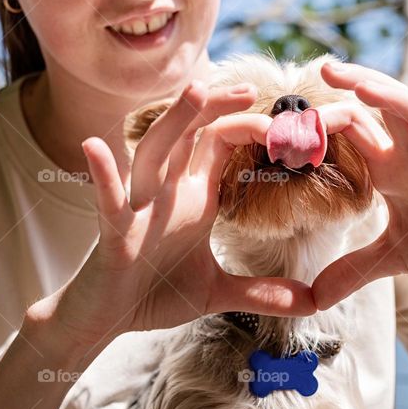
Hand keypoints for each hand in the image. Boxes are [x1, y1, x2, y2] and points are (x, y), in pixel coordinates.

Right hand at [40, 80, 317, 353]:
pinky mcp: (113, 233)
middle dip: (217, 107)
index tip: (285, 127)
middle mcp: (167, 192)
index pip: (220, 144)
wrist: (107, 319)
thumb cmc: (154, 294)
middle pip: (190, 133)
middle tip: (252, 89)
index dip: (250, 129)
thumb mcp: (218, 292)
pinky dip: (103, 175)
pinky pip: (107, 199)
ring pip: (154, 152)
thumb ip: (264, 292)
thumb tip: (313, 301)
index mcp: (194, 197)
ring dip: (174, 122)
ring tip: (196, 90)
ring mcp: (138, 209)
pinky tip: (94, 146)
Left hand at [310, 61, 407, 307]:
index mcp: (392, 171)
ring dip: (396, 99)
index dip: (328, 121)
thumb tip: (312, 299)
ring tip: (365, 87)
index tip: (291, 117)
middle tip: (325, 66)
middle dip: (359, 83)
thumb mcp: (392, 259)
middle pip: (387, 107)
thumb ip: (353, 271)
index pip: (358, 131)